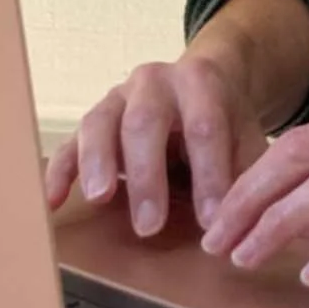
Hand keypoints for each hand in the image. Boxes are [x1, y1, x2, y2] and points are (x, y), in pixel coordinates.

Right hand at [43, 54, 272, 236]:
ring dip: (97, 163)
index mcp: (200, 82)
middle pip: (145, 123)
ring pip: (100, 123)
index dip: (209, 175)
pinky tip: (53, 201)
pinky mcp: (94, 118)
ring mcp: (118, 97)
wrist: (202, 82)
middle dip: (147, 176)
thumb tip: (255, 225)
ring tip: (99, 199)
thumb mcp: (247, 137)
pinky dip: (60, 169)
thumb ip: (249, 173)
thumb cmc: (225, 119)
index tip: (212, 221)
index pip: (204, 127)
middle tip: (149, 226)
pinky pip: (70, 141)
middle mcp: (154, 82)